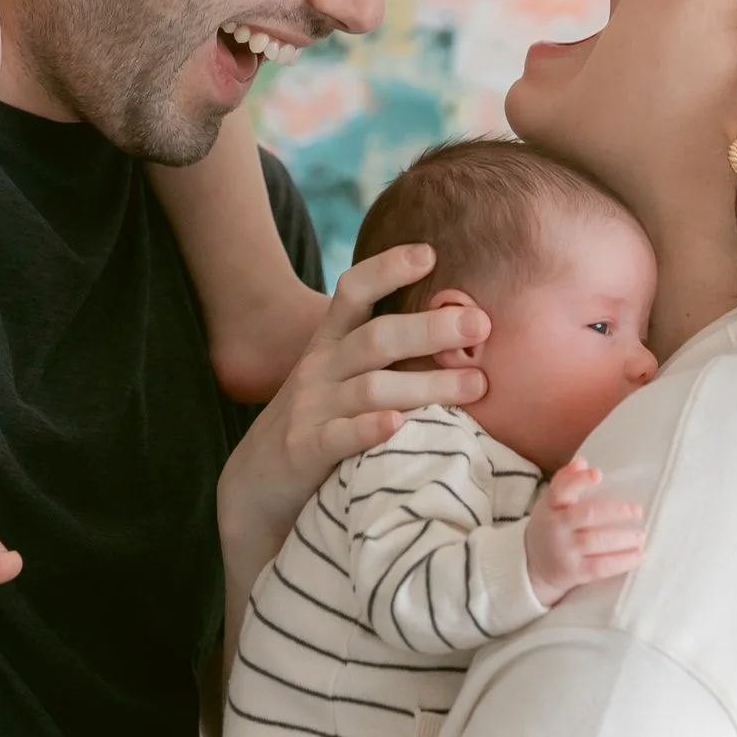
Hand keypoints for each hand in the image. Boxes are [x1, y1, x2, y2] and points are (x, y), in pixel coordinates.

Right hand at [218, 246, 488, 588]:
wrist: (255, 484)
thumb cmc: (319, 423)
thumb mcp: (343, 378)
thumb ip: (386, 356)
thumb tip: (462, 336)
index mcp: (332, 343)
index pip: (354, 291)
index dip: (387, 268)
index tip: (429, 253)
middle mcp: (320, 368)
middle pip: (376, 338)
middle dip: (430, 328)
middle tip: (481, 324)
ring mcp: (311, 408)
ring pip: (371, 388)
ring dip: (426, 384)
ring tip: (476, 385)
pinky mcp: (304, 450)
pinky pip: (339, 436)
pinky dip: (369, 429)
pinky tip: (399, 425)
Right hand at [524, 461, 644, 602]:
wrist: (533, 566)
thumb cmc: (553, 526)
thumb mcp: (552, 503)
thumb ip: (567, 482)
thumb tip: (582, 462)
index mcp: (552, 505)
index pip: (562, 489)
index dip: (579, 480)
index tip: (598, 473)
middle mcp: (556, 526)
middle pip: (587, 514)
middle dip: (615, 512)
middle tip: (637, 511)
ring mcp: (564, 550)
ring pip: (596, 541)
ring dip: (623, 538)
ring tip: (640, 535)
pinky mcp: (573, 572)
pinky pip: (600, 567)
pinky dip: (622, 562)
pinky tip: (639, 556)